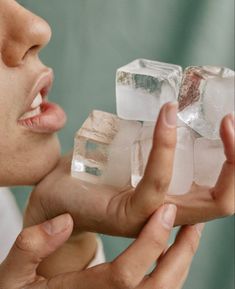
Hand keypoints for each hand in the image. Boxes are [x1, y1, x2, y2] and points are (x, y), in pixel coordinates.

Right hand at [0, 205, 204, 288]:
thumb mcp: (13, 272)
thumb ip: (31, 246)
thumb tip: (63, 221)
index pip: (124, 276)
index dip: (149, 244)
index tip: (165, 211)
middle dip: (179, 258)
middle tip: (193, 225)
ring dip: (181, 264)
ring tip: (190, 234)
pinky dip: (172, 273)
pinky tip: (172, 250)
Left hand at [25, 103, 233, 236]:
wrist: (54, 194)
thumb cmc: (90, 172)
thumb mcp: (129, 154)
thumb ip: (149, 142)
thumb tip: (166, 109)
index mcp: (173, 198)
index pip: (222, 190)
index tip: (229, 123)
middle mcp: (169, 213)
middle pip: (224, 199)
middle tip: (229, 120)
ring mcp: (151, 218)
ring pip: (203, 198)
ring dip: (211, 152)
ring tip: (187, 110)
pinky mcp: (128, 214)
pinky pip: (156, 183)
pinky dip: (165, 150)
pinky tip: (164, 120)